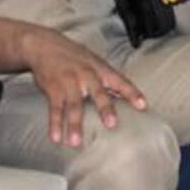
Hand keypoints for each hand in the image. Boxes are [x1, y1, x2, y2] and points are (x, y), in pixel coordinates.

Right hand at [20, 27, 146, 147]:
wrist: (46, 46)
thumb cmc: (76, 57)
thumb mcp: (96, 64)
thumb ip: (109, 81)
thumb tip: (127, 97)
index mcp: (102, 70)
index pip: (121, 82)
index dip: (132, 93)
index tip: (143, 106)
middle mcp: (88, 75)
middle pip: (98, 93)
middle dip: (105, 109)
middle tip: (112, 124)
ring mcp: (70, 82)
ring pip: (74, 106)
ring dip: (74, 125)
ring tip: (75, 143)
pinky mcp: (53, 89)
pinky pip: (54, 109)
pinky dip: (55, 124)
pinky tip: (56, 138)